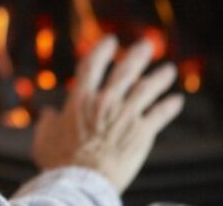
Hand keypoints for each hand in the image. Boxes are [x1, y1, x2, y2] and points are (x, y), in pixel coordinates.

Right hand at [32, 36, 183, 192]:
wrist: (83, 181)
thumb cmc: (60, 162)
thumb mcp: (44, 139)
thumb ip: (47, 123)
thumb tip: (48, 114)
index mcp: (81, 99)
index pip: (92, 65)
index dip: (102, 50)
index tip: (111, 41)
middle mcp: (105, 101)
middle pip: (125, 71)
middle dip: (137, 55)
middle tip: (146, 44)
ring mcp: (126, 115)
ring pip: (147, 88)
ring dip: (159, 77)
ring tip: (169, 69)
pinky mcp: (142, 132)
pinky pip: (160, 114)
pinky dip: (170, 106)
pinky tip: (177, 100)